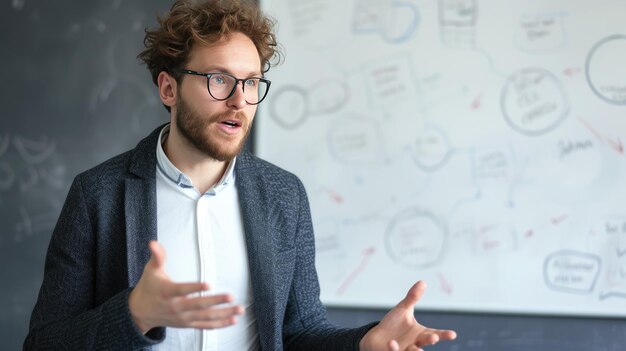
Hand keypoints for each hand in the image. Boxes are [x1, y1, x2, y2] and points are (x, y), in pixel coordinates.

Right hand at [128, 240, 243, 333]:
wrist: (140, 313)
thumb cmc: (148, 288)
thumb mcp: (150, 270)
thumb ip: (157, 256)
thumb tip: (153, 242)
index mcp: (167, 292)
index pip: (182, 290)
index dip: (195, 288)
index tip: (208, 284)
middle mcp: (176, 307)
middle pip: (198, 305)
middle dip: (216, 301)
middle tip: (230, 297)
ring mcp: (183, 317)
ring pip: (205, 317)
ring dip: (224, 314)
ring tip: (239, 309)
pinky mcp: (188, 324)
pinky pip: (205, 325)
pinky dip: (220, 324)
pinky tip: (233, 320)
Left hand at [359, 281, 456, 350]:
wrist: (377, 336)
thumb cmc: (393, 324)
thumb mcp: (403, 309)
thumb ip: (412, 298)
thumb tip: (423, 282)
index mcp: (420, 334)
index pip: (435, 334)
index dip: (444, 335)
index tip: (453, 334)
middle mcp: (415, 343)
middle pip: (425, 343)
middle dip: (429, 340)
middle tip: (433, 337)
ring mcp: (404, 350)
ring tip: (418, 350)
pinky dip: (394, 349)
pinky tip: (392, 343)